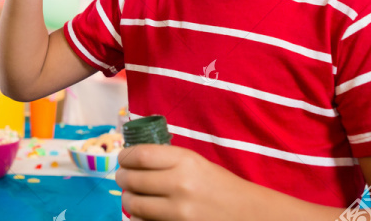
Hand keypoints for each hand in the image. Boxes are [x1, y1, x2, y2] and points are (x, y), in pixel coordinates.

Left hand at [116, 144, 249, 220]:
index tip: (123, 158)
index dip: (125, 157)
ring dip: (127, 199)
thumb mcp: (196, 163)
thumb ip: (166, 160)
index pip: (140, 155)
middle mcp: (180, 185)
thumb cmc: (220, 186)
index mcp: (186, 161)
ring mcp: (178, 212)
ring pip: (134, 205)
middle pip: (132, 179)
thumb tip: (131, 159)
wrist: (248, 214)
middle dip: (122, 178)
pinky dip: (138, 219)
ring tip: (131, 196)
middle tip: (122, 178)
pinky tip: (143, 214)